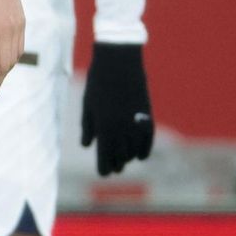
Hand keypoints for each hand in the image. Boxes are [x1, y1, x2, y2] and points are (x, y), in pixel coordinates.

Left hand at [80, 42, 154, 175]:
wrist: (119, 61)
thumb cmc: (98, 81)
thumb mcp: (88, 104)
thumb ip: (88, 127)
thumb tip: (87, 145)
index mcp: (103, 127)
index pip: (104, 157)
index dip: (104, 168)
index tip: (104, 173)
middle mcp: (121, 129)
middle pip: (120, 157)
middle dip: (116, 164)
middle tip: (113, 168)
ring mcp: (135, 123)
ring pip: (134, 151)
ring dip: (128, 158)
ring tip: (124, 161)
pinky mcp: (147, 116)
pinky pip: (148, 141)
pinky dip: (144, 150)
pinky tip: (140, 156)